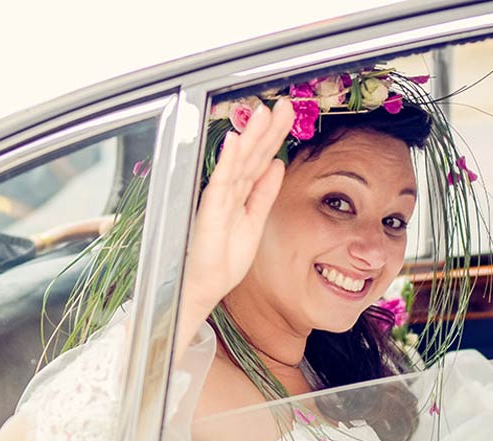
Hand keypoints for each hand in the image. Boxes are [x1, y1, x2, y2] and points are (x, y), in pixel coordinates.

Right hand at [178, 99, 294, 339]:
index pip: (261, 158)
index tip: (287, 114)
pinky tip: (235, 142)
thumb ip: (265, 192)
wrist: (205, 285)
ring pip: (238, 161)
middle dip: (268, 129)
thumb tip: (278, 165)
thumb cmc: (224, 258)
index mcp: (242, 192)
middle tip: (282, 104)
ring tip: (262, 113)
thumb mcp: (255, 220)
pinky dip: (228, 162)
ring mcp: (219, 198)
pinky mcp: (210, 210)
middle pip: (252, 154)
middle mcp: (230, 190)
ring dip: (250, 136)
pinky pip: (221, 182)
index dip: (274, 136)